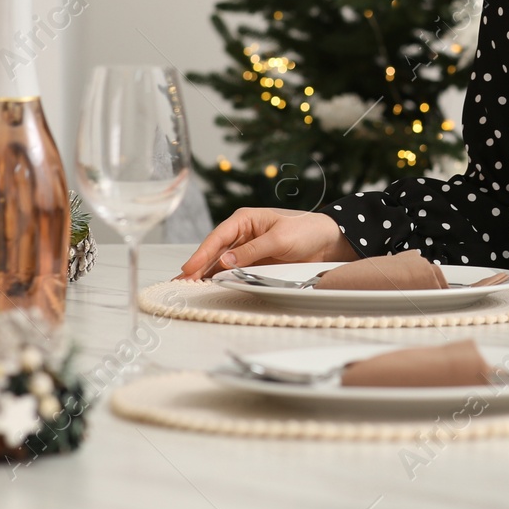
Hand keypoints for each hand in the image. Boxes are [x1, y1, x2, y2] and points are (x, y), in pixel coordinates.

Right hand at [173, 207, 359, 279]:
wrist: (328, 242)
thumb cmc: (306, 230)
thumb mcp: (279, 239)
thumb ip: (252, 251)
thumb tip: (225, 261)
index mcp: (245, 219)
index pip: (218, 237)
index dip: (201, 253)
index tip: (189, 268)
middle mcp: (242, 233)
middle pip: (214, 251)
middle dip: (197, 266)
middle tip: (180, 283)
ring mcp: (247, 249)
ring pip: (220, 263)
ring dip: (205, 274)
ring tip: (188, 288)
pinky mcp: (254, 263)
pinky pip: (233, 271)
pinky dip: (221, 279)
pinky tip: (209, 287)